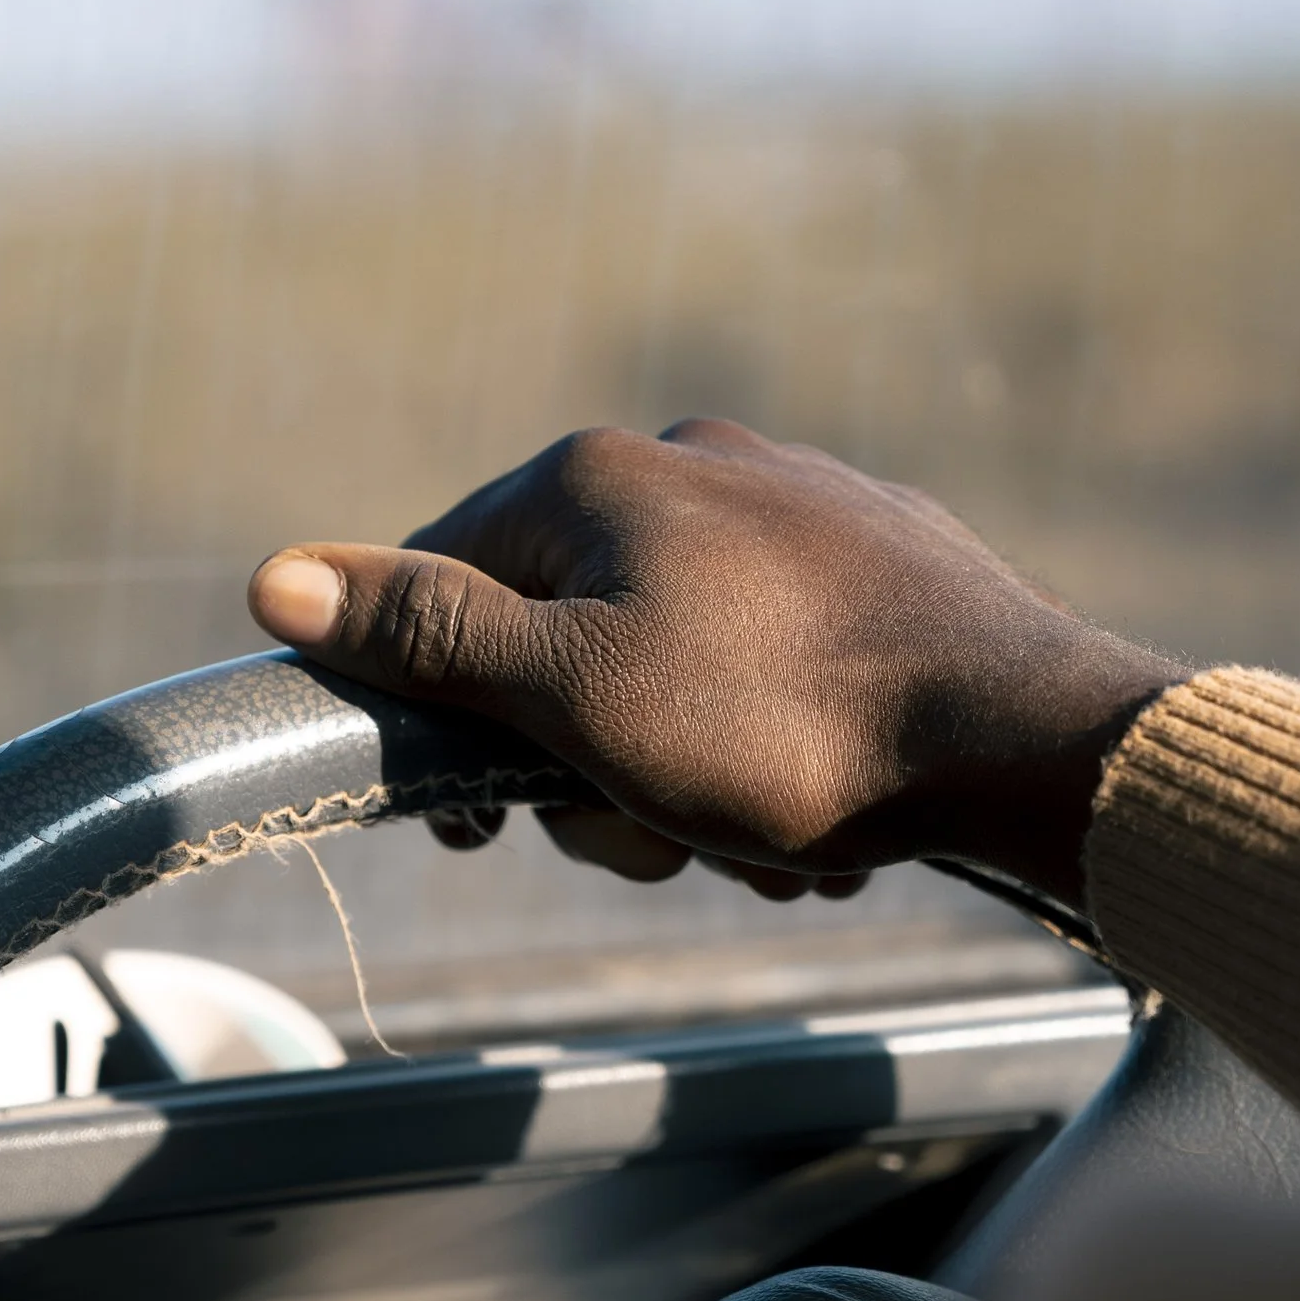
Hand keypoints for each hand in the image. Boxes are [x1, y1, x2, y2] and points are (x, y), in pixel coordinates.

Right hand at [247, 421, 1182, 912]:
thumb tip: (276, 578)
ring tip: (769, 840)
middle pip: (566, 641)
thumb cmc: (788, 725)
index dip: (444, 715)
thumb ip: (430, 635)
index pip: (446, 584)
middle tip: (666, 836)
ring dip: (698, 785)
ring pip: (676, 671)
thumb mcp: (573, 695)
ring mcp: (797, 503)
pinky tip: (832, 818)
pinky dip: (780, 754)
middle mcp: (693, 460)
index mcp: (595, 478)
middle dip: (600, 770)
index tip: (483, 822)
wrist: (1023, 738)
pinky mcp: (882, 558)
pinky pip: (777, 668)